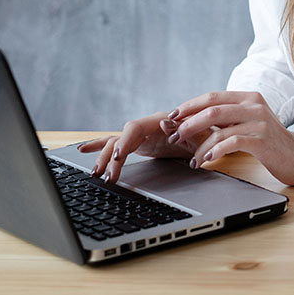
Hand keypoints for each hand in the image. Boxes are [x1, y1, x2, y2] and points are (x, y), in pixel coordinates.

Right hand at [77, 111, 202, 183]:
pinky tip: (83, 149)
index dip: (124, 141)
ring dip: (104, 158)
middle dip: (110, 156)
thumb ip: (186, 128)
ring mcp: (142, 135)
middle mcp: (147, 125)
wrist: (210, 133)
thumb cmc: (207, 131)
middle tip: (104, 175)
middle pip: (120, 138)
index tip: (118, 156)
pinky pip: (117, 144)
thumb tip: (167, 124)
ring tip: (95, 174)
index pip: (135, 128)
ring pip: (115, 144)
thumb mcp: (202, 132)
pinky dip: (100, 146)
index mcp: (160, 120)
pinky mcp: (140, 144)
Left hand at [166, 91, 293, 185]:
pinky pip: (232, 143)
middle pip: (212, 109)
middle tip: (174, 137)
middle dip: (188, 124)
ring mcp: (259, 121)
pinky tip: (207, 160)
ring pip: (219, 128)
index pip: (212, 97)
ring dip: (200, 145)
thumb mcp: (248, 123)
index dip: (189, 106)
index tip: (172, 117)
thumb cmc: (269, 141)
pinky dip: (215, 151)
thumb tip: (192, 120)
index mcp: (248, 97)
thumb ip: (228, 118)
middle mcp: (254, 105)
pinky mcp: (262, 139)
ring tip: (191, 159)